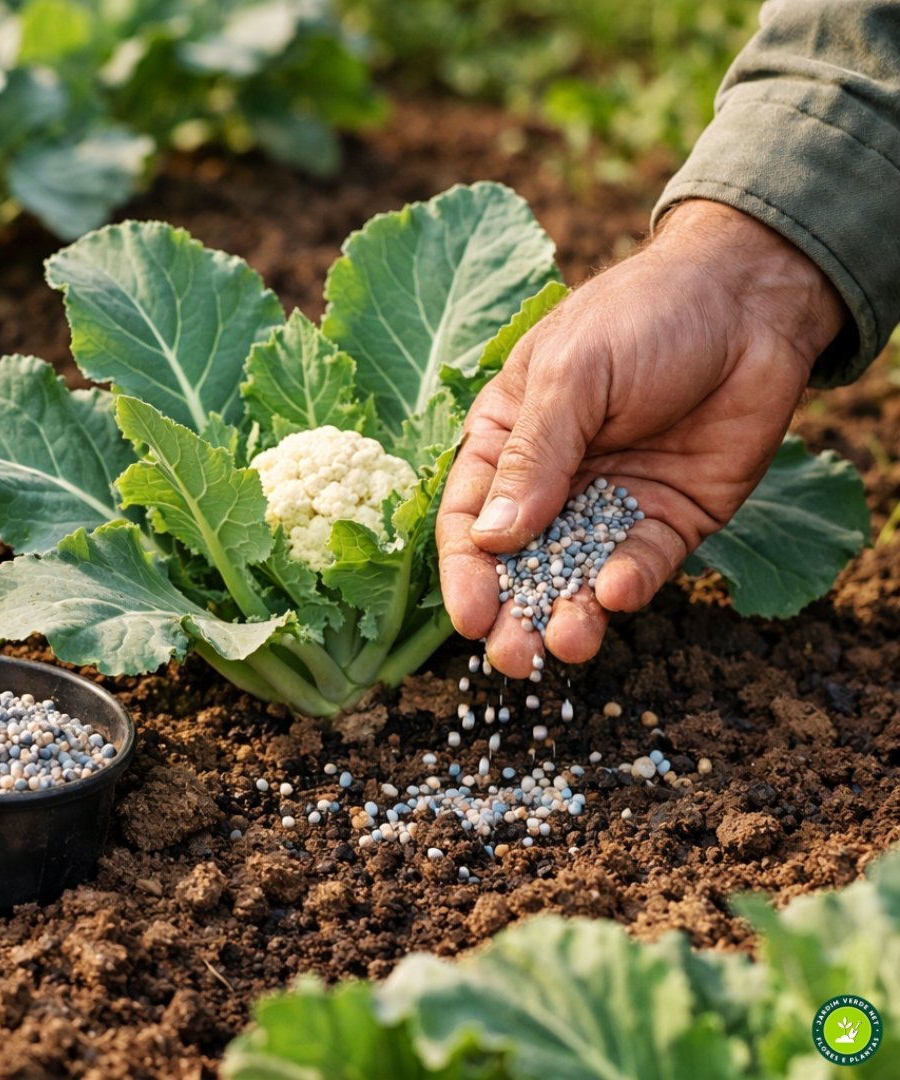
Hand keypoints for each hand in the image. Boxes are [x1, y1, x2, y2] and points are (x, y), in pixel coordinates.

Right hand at [436, 200, 846, 677]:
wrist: (749, 302)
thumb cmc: (641, 316)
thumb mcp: (571, 374)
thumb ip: (534, 455)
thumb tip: (493, 538)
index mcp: (508, 441)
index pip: (470, 516)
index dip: (465, 571)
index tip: (469, 619)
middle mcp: (553, 481)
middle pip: (520, 562)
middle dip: (514, 612)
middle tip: (514, 658)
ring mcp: (610, 503)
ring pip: (578, 574)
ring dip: (569, 613)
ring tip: (568, 642)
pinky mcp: (668, 519)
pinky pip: (641, 561)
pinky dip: (628, 580)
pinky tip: (617, 589)